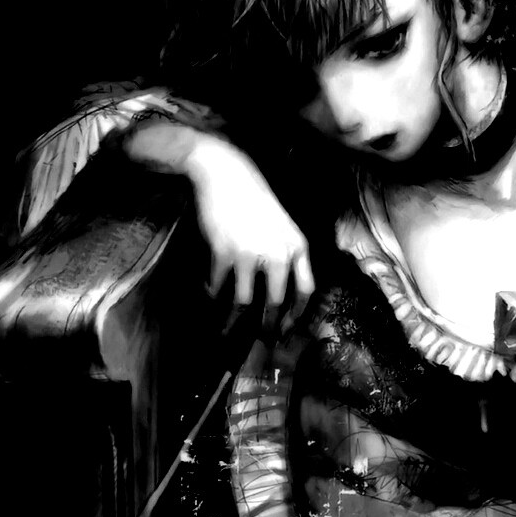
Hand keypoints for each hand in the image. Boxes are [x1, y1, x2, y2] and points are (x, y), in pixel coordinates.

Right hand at [184, 134, 314, 336]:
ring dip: (233, 321)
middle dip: (267, 327)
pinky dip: (212, 293)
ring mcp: (251, 254)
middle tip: (260, 340)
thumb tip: (282, 296)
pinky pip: (218, 286)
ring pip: (244, 301)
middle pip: (276, 302)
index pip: (306, 291)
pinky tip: (209, 293)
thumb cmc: (256, 201)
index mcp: (298, 246)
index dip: (297, 316)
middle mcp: (278, 253)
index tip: (288, 331)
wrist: (227, 176)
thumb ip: (287, 256)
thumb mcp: (283, 227)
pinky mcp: (224, 253)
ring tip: (225, 330)